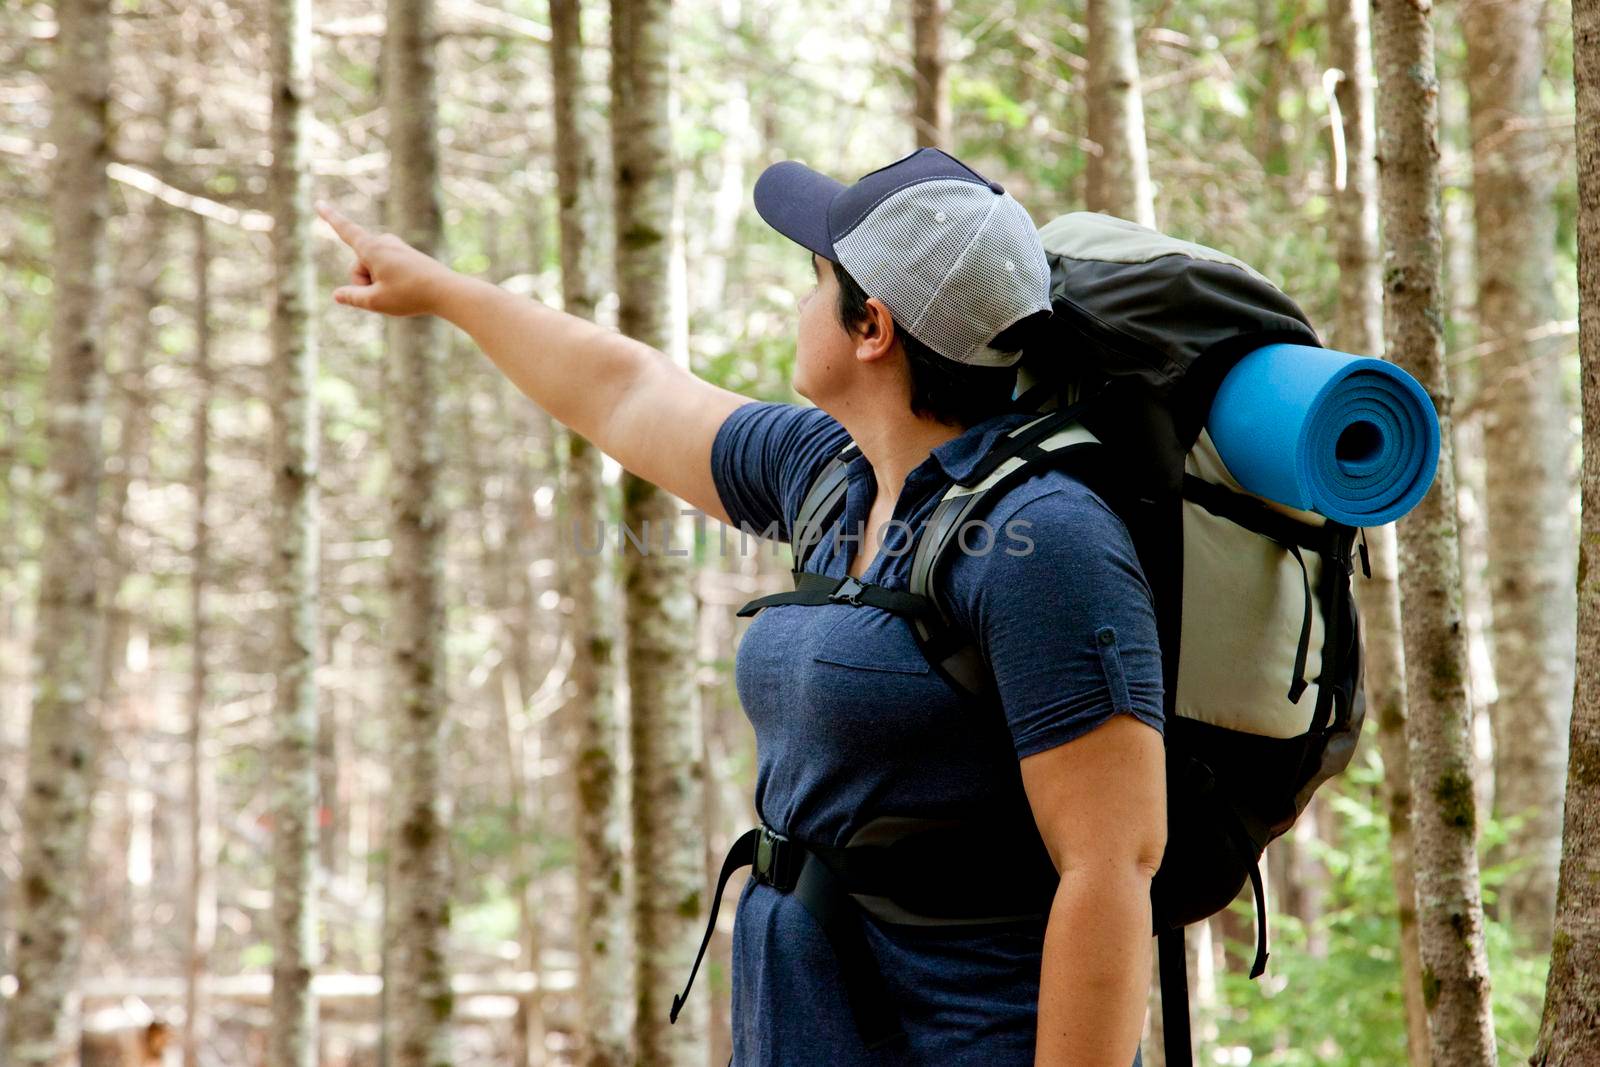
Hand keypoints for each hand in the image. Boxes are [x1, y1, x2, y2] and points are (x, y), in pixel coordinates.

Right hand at [316, 201, 457, 316]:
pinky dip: (390, 283)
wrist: (448, 291)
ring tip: (402, 291)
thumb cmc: (411, 295)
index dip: (330, 218)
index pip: (345, 231)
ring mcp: (397, 248)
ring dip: (378, 284)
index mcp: (373, 248)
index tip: (319, 203)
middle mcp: (384, 242)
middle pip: (358, 266)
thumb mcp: (376, 301)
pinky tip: (407, 288)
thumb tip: (338, 295)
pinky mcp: (406, 255)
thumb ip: (353, 297)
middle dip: (364, 282)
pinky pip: (387, 271)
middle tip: (387, 293)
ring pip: (373, 269)